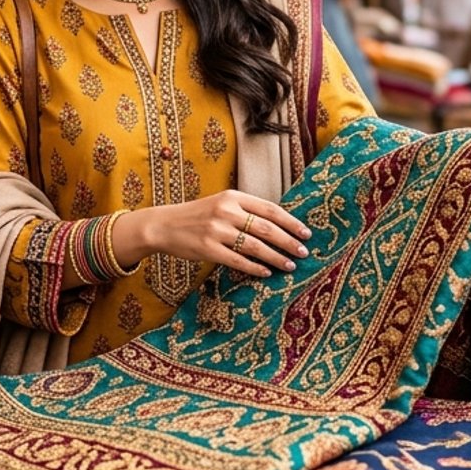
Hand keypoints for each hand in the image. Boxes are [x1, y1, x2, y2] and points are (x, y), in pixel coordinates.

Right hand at [113, 191, 312, 278]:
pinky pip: (238, 261)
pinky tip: (267, 272)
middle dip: (288, 242)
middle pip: (267, 228)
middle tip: (303, 252)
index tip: (306, 233)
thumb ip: (246, 211)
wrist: (164, 225)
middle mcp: (226, 211)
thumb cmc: (198, 216)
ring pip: (255, 246)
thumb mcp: (221, 204)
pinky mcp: (208, 249)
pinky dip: (255, 268)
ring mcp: (216, 231)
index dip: (291, 222)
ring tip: (290, 265)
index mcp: (233, 196)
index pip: (270, 209)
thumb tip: (280, 226)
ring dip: (276, 257)